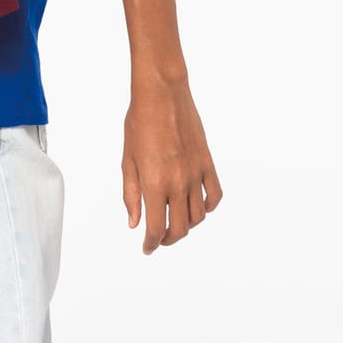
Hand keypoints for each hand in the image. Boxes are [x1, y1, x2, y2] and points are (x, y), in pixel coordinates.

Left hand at [122, 75, 222, 253]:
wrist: (163, 94)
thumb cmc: (139, 123)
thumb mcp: (127, 160)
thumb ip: (131, 194)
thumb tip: (134, 223)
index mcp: (154, 183)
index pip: (156, 228)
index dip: (151, 244)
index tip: (147, 248)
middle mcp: (177, 183)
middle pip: (180, 228)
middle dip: (168, 239)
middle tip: (159, 239)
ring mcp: (196, 174)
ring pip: (198, 216)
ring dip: (187, 226)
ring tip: (175, 222)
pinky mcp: (208, 164)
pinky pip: (214, 195)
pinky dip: (208, 208)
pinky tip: (198, 207)